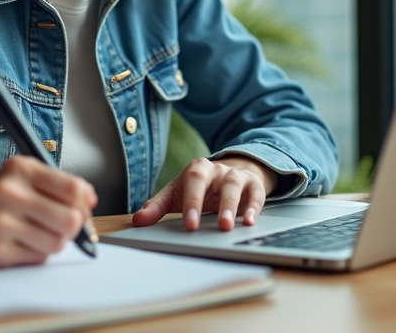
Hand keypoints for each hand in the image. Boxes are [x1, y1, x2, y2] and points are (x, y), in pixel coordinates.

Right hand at [0, 156, 96, 266]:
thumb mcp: (23, 178)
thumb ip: (58, 185)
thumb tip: (90, 201)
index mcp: (20, 169)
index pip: (73, 188)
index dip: (85, 203)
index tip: (83, 206)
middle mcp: (8, 193)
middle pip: (70, 220)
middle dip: (73, 226)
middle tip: (62, 224)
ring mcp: (0, 224)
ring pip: (57, 242)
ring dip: (54, 241)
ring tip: (37, 232)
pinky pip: (39, 257)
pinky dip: (37, 253)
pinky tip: (22, 243)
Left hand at [131, 156, 277, 231]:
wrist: (224, 176)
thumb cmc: (196, 188)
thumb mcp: (176, 194)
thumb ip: (157, 206)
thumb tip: (138, 220)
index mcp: (197, 169)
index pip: (193, 179)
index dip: (192, 201)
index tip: (189, 224)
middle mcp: (218, 170)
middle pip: (219, 180)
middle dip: (218, 203)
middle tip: (216, 226)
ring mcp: (236, 176)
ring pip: (237, 185)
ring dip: (234, 206)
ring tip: (228, 227)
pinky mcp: (253, 186)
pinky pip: (256, 194)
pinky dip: (254, 208)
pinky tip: (249, 222)